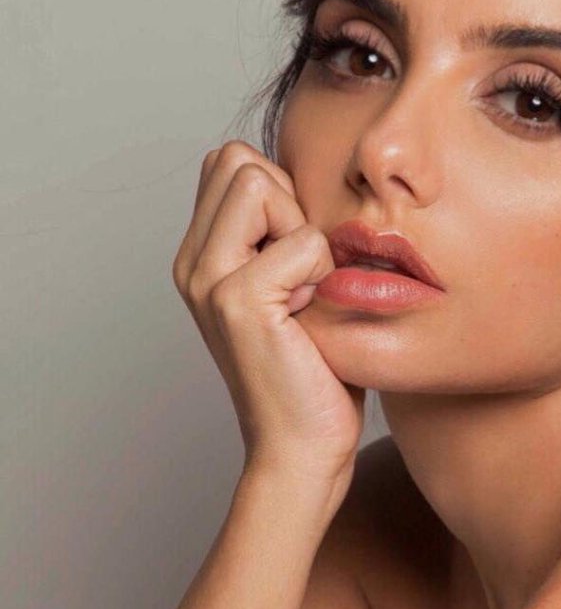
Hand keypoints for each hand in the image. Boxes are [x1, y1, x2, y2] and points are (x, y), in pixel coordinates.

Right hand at [172, 139, 363, 491]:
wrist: (301, 449)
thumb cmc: (314, 372)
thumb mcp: (297, 287)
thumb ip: (285, 234)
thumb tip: (312, 181)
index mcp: (201, 256)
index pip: (232, 162)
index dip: (281, 194)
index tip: (297, 258)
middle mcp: (191, 262)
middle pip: (238, 159)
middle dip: (288, 203)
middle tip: (302, 273)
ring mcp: (207, 278)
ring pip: (260, 183)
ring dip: (302, 234)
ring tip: (303, 293)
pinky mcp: (237, 299)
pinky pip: (302, 240)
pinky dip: (321, 272)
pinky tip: (308, 317)